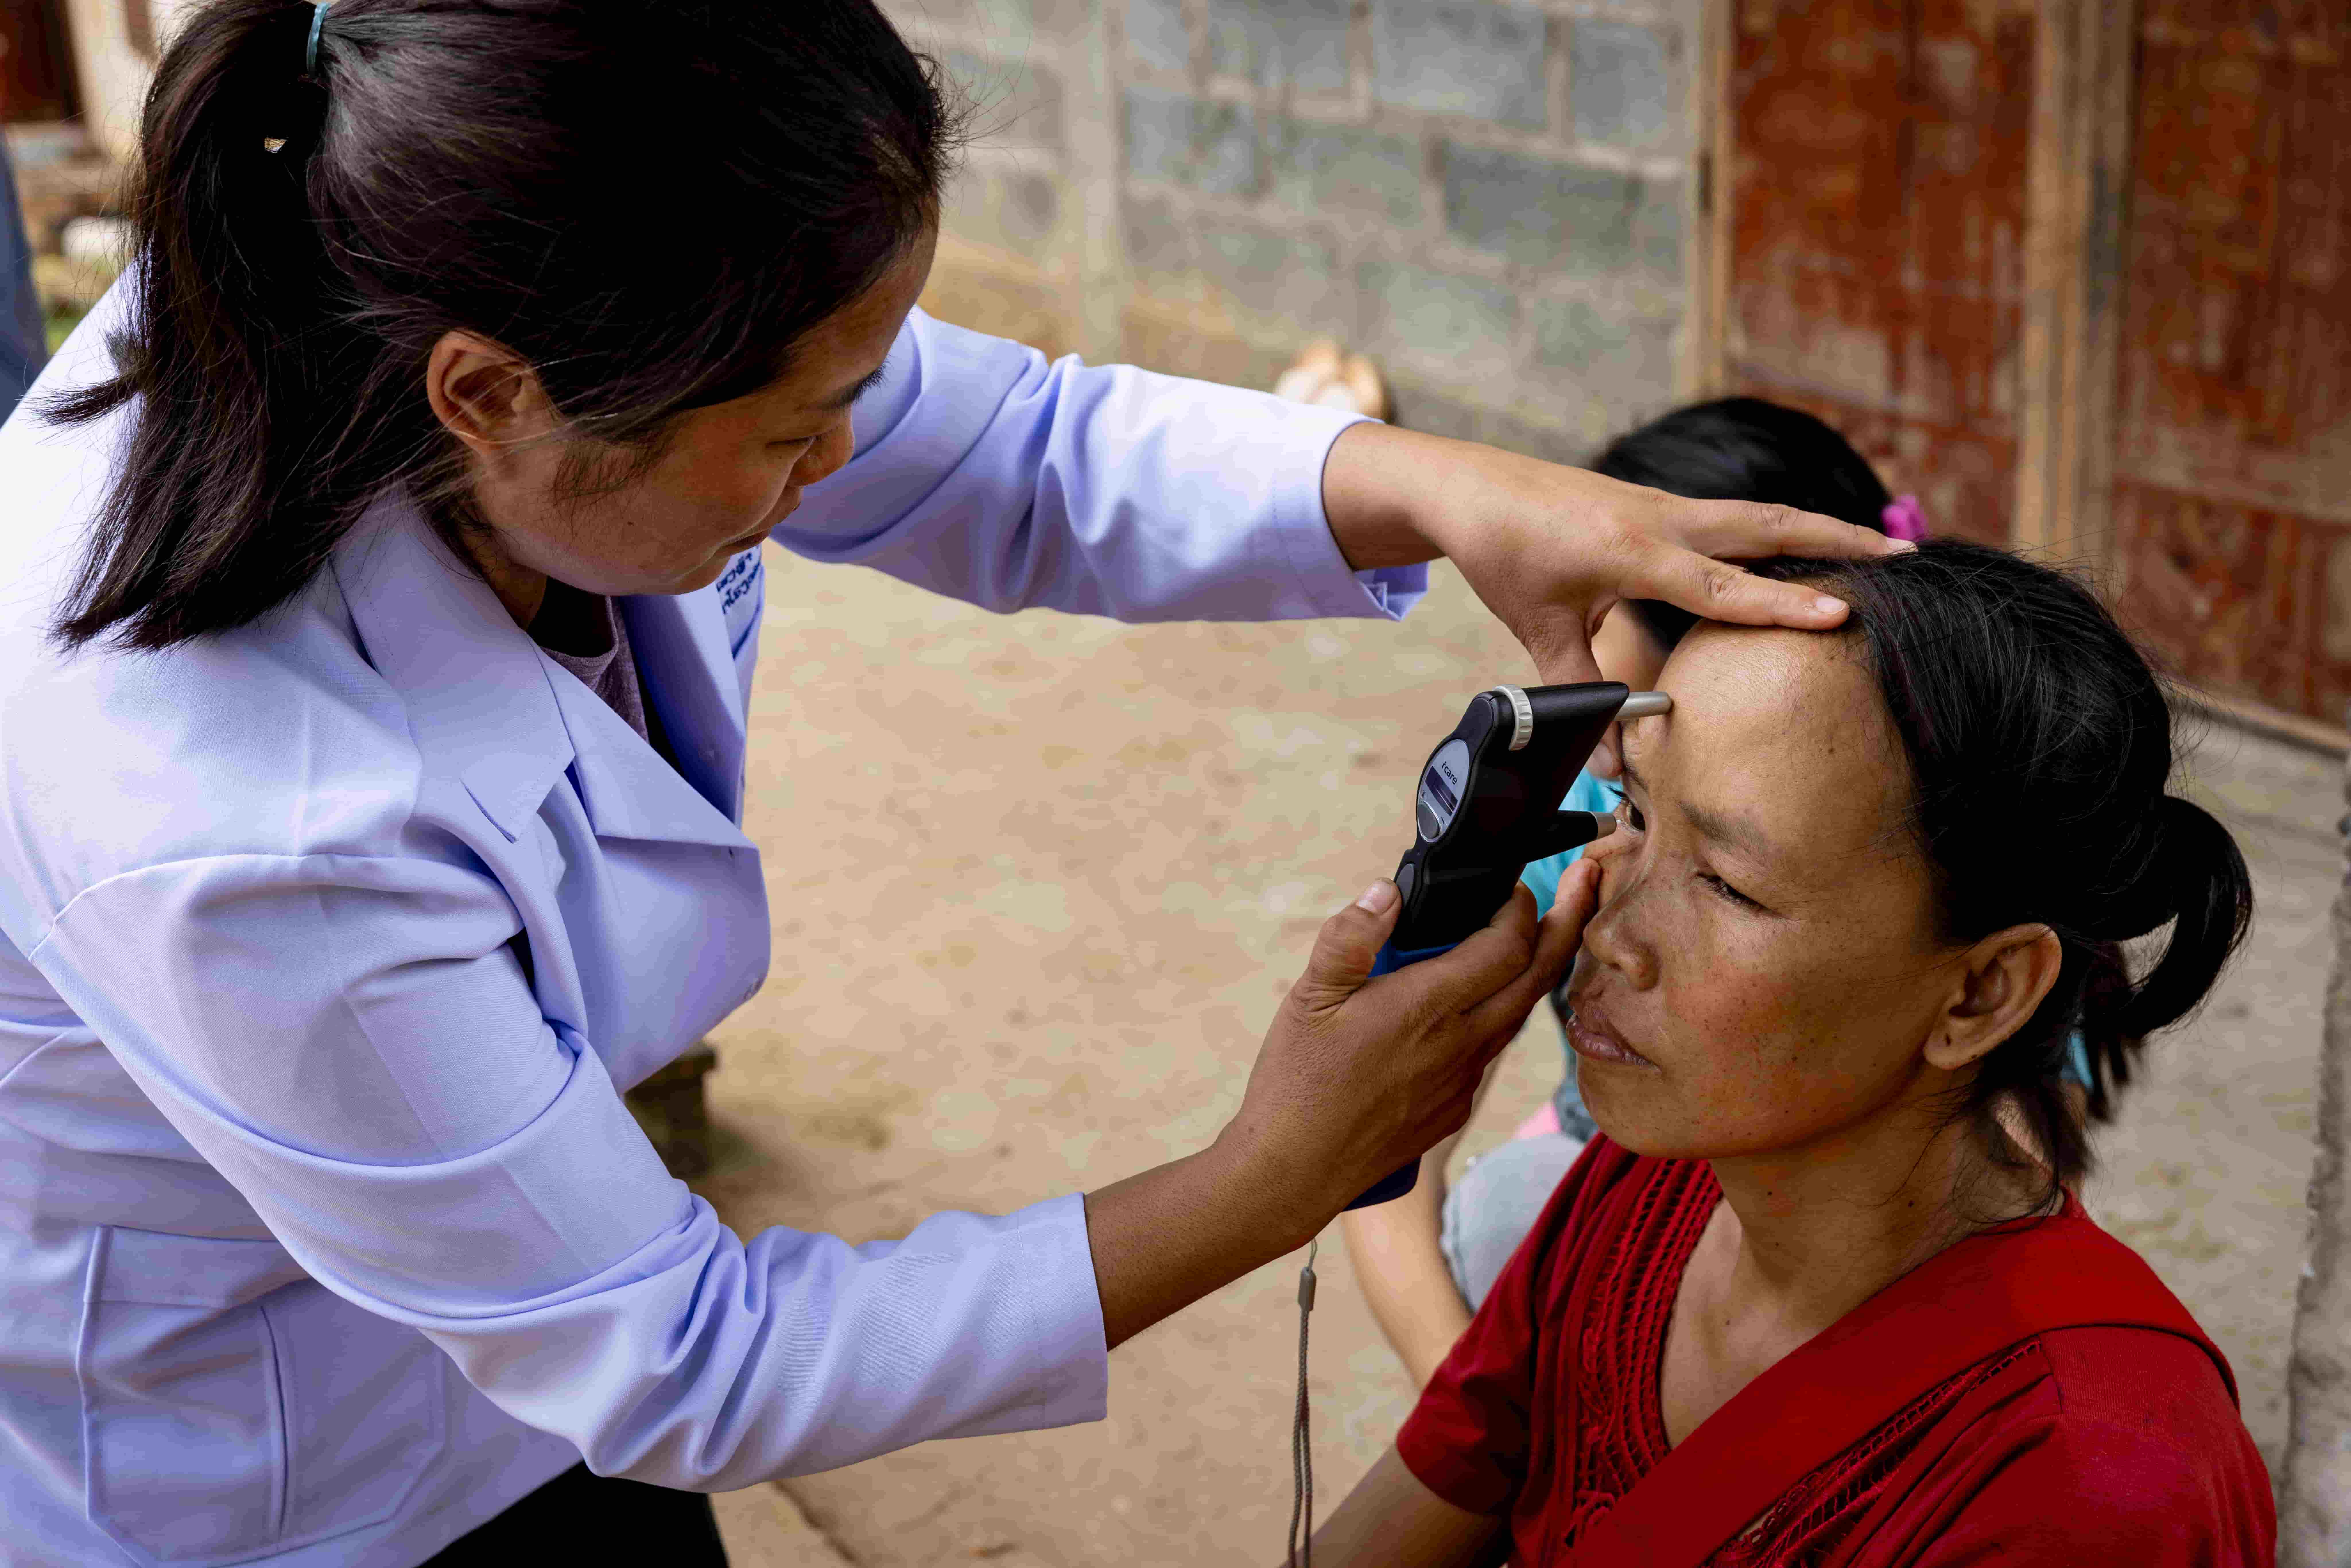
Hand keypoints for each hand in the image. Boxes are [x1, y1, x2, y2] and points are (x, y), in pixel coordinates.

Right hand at [1083, 862, 1598, 1347]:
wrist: (1295, 1172)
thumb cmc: (1297, 1084)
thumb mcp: (1309, 999)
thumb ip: (1350, 939)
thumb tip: (1385, 892)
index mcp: (1427, 1008)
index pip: (1506, 946)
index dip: (1523, 907)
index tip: (1517, 883)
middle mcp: (1460, 1044)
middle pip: (1539, 977)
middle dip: (1568, 922)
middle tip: (1586, 883)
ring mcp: (1463, 1080)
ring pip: (1521, 1015)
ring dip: (1540, 970)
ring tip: (1546, 934)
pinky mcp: (1454, 1107)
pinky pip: (1493, 1051)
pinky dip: (1505, 1014)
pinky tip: (1487, 1001)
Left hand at [1320, 425, 1907, 763]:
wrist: (1471, 488)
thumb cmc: (1505, 552)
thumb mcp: (1537, 628)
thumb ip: (1579, 687)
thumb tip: (1611, 761)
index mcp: (1630, 550)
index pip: (1721, 585)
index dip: (1782, 603)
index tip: (1842, 614)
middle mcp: (1659, 518)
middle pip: (1766, 526)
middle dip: (1838, 540)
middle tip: (1907, 558)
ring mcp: (1663, 505)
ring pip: (1755, 515)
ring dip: (1816, 529)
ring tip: (1877, 549)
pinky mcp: (1659, 505)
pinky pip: (1731, 517)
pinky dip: (1776, 527)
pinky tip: (1804, 543)